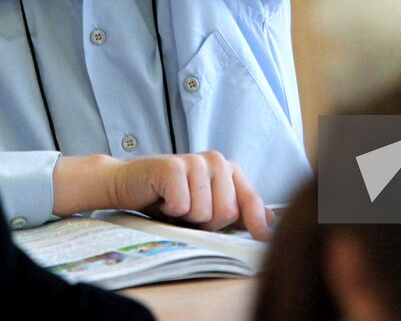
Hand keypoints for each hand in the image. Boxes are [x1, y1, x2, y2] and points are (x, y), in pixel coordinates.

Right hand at [54, 150, 273, 240]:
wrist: (128, 184)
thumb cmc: (169, 197)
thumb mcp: (206, 206)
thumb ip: (238, 211)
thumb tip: (272, 223)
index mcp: (228, 169)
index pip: (251, 199)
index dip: (257, 222)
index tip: (264, 239)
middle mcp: (215, 160)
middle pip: (227, 212)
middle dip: (207, 223)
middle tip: (189, 213)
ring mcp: (194, 161)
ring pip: (204, 213)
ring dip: (186, 219)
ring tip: (175, 205)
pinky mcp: (172, 167)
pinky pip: (182, 207)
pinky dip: (169, 211)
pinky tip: (162, 200)